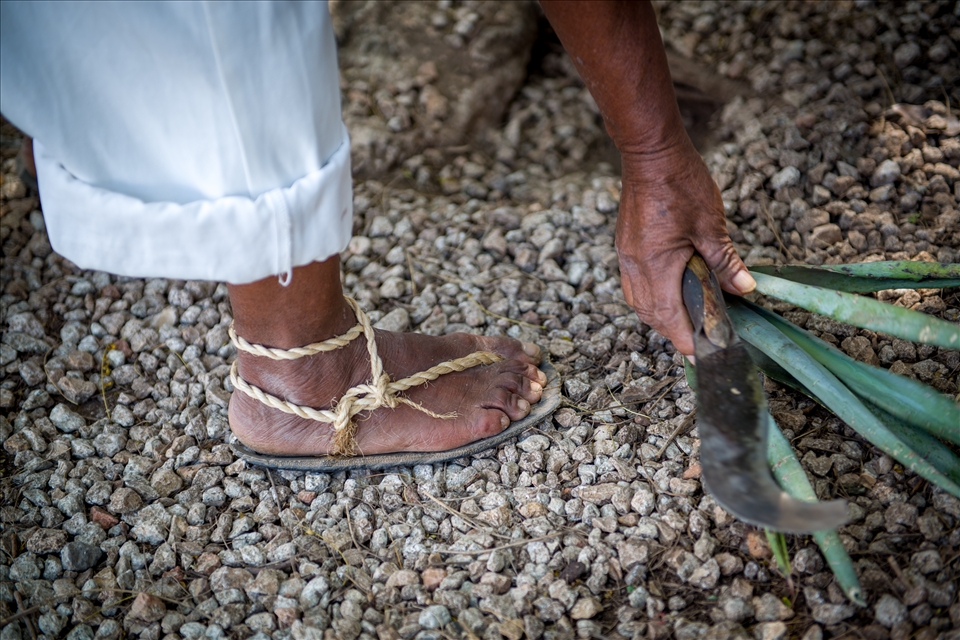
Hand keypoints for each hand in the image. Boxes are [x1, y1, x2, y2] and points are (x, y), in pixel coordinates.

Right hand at [616, 139, 754, 355]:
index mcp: (656, 266)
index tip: (703, 355)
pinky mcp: (626, 248)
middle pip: (651, 315)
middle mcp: (635, 267)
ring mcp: (626, 258)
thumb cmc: (681, 184)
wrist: (649, 154)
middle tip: (700, 339)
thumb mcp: (711, 226)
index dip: (687, 340)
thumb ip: (726, 263)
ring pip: (639, 302)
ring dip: (661, 316)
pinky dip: (651, 297)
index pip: (669, 318)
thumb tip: (745, 290)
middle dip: (674, 331)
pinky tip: (668, 292)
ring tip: (685, 319)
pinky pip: (634, 285)